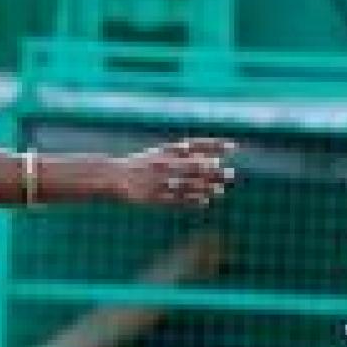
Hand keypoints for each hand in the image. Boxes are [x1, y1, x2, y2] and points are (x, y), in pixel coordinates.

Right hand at [115, 138, 235, 206]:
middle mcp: (164, 163)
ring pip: (187, 184)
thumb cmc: (143, 164)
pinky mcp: (155, 196)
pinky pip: (176, 199)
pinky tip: (205, 201)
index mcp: (166, 151)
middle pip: (193, 166)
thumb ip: (185, 154)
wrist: (115, 176)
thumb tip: (213, 157)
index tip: (232, 147)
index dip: (214, 145)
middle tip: (230, 173)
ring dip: (205, 187)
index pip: (194, 144)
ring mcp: (160, 181)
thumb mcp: (162, 153)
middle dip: (212, 170)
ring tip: (221, 190)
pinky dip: (191, 200)